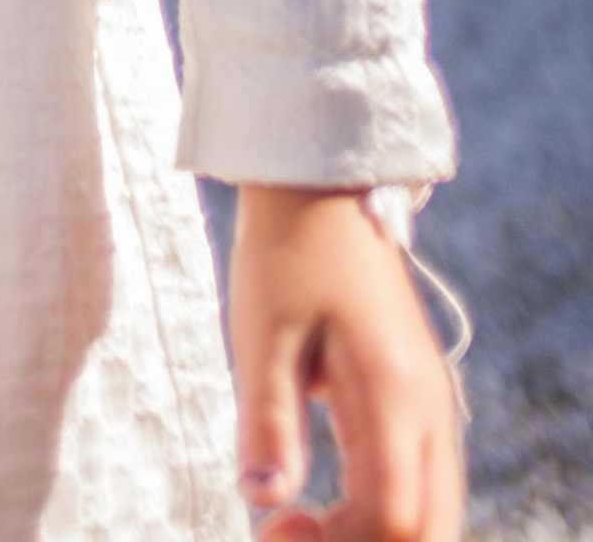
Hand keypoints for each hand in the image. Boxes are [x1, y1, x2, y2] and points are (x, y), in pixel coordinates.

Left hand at [230, 182, 463, 541]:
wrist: (321, 185)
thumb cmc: (286, 250)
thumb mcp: (261, 332)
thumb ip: (267, 421)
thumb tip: (263, 500)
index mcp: (394, 396)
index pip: (393, 520)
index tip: (272, 531)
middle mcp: (428, 410)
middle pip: (428, 531)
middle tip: (291, 535)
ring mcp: (430, 405)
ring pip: (432, 513)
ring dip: (375, 536)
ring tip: (303, 523)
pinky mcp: (417, 398)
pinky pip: (420, 484)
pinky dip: (384, 513)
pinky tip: (328, 504)